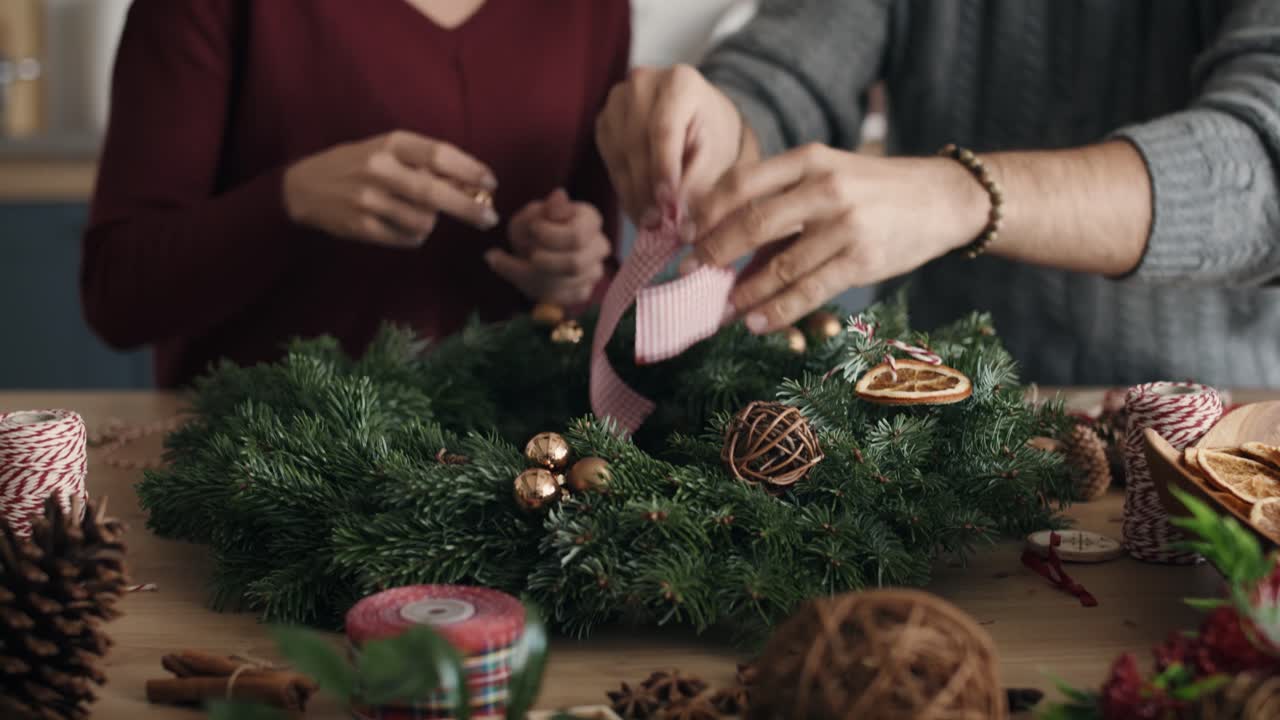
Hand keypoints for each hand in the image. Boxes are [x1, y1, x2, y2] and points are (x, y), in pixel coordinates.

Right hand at [283, 130, 498, 247]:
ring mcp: (368, 200)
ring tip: (418, 214)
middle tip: (489, 218)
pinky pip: (407, 238)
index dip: (470, 170)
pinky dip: (414, 235)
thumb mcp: (387, 150)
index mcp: (390, 143)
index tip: (491, 183)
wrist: (304, 187)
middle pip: (435, 192)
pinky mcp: (361, 227)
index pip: (439, 154)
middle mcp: (379, 169)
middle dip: (469, 208)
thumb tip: (473, 184)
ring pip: (424, 221)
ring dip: (432, 222)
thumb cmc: (356, 165)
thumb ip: (425, 162)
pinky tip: (402, 225)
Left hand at [486, 189, 611, 305]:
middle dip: (543, 262)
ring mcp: (595, 271)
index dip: (550, 236)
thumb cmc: (533, 229)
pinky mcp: (584, 292)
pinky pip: (561, 298)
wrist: (529, 250)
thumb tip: (559, 196)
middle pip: (575, 264)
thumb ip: (542, 209)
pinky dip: (538, 290)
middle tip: (528, 253)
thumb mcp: (529, 215)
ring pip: (566, 284)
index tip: (533, 229)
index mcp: (590, 219)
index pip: (577, 236)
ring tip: (521, 263)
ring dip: (536, 276)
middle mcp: (600, 246)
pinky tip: (527, 276)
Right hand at [595, 65, 743, 224]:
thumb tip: (676, 216)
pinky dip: (624, 186)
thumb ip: (697, 182)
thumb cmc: (711, 136)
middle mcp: (643, 82)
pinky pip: (610, 159)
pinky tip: (639, 206)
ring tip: (649, 222)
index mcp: (680, 81)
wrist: (697, 119)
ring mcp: (618, 99)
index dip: (663, 170)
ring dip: (633, 192)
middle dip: (646, 188)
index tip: (667, 206)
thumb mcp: (716, 156)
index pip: (664, 129)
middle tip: (657, 224)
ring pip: (619, 153)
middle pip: (637, 142)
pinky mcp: (604, 120)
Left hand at [685, 144, 988, 333]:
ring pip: (777, 266)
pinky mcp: (862, 259)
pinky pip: (808, 290)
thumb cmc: (873, 190)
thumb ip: (781, 204)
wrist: (942, 198)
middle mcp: (824, 188)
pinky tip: (757, 323)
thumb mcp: (827, 177)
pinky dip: (777, 311)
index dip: (706, 211)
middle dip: (712, 252)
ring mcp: (844, 225)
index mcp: (808, 160)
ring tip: (720, 310)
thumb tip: (726, 248)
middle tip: (687, 274)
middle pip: (751, 223)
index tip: (682, 235)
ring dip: (742, 293)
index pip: (741, 183)